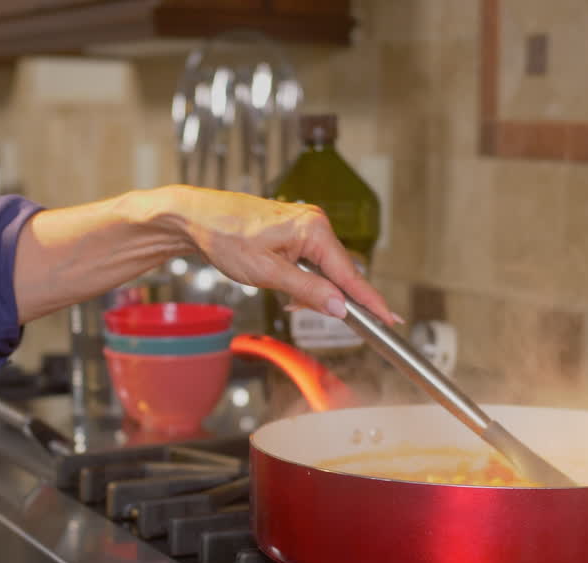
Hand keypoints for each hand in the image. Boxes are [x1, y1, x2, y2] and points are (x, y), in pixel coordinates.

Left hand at [158, 185, 395, 322]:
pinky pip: (312, 262)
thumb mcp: (267, 273)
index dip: (370, 301)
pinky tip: (285, 288)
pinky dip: (304, 280)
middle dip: (330, 299)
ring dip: (312, 291)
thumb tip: (339, 308)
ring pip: (324, 270)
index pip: (350, 274)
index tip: (391, 319)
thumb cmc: (226, 237)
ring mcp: (306, 226)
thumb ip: (307, 292)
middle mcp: (316, 224)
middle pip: (339, 273)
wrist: (196, 218)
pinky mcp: (295, 231)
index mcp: (314, 230)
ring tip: (285, 298)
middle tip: (310, 314)